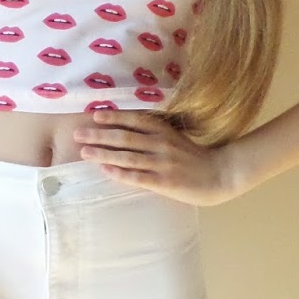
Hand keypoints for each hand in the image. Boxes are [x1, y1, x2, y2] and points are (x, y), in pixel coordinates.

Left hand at [72, 109, 232, 205]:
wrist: (220, 174)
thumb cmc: (195, 157)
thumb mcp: (176, 137)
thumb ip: (155, 132)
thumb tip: (125, 129)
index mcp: (164, 130)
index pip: (135, 120)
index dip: (114, 117)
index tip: (94, 115)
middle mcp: (161, 144)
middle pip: (125, 137)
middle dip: (99, 135)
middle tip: (78, 134)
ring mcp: (162, 163)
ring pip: (127, 157)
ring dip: (103, 154)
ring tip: (84, 152)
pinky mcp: (164, 182)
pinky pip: (138, 177)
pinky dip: (120, 173)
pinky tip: (105, 171)